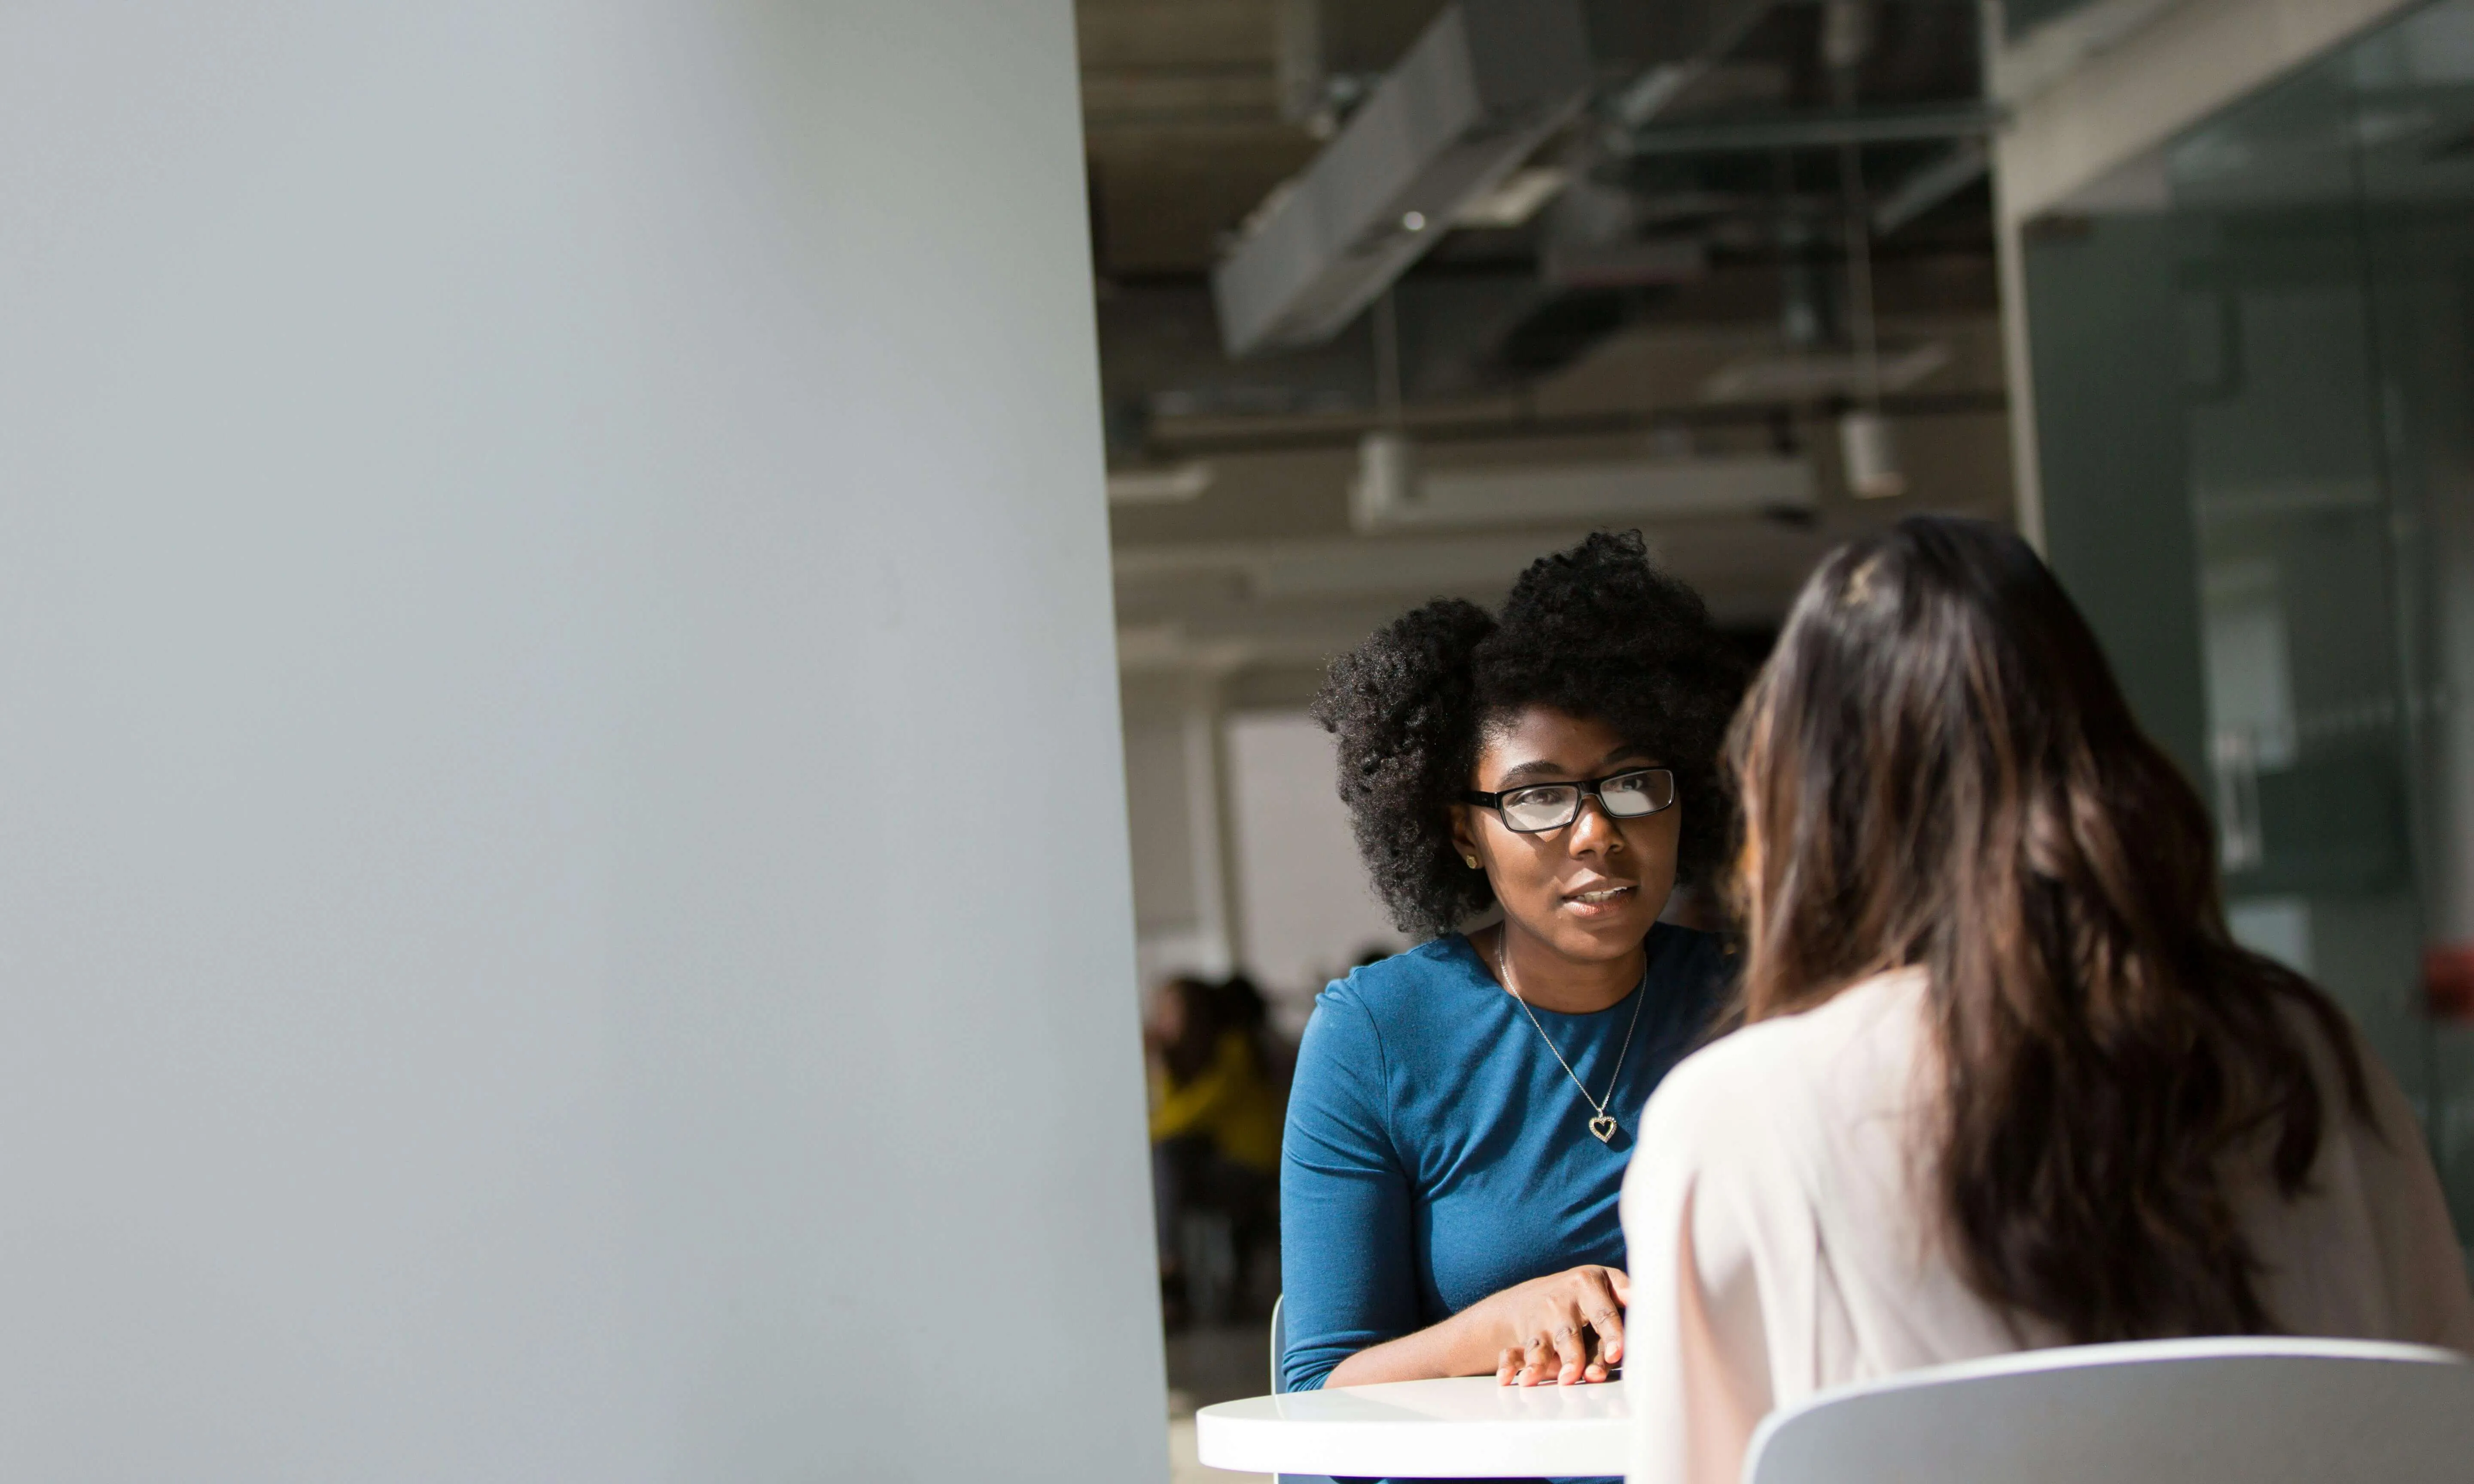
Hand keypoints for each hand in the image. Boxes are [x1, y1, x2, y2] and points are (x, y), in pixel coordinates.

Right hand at [1476, 1264, 1628, 1386]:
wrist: (1531, 1296)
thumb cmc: (1582, 1295)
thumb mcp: (1604, 1283)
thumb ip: (1625, 1293)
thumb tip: (1647, 1298)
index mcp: (1587, 1284)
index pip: (1603, 1313)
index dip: (1611, 1334)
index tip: (1616, 1354)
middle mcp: (1561, 1301)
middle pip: (1570, 1333)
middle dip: (1574, 1356)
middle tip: (1581, 1376)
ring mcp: (1540, 1318)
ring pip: (1541, 1344)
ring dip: (1539, 1364)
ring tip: (1537, 1381)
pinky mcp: (1524, 1335)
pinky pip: (1513, 1352)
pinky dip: (1509, 1366)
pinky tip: (1507, 1380)